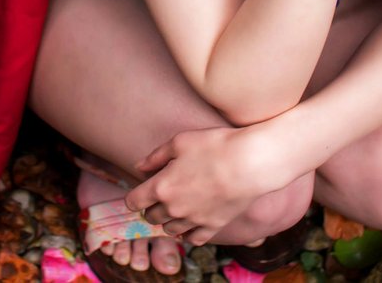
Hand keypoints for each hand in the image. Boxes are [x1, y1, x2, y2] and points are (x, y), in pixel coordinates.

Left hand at [124, 126, 278, 244]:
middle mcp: (174, 208)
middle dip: (151, 207)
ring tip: (176, 208)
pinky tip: (191, 222)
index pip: (134, 201)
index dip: (133, 197)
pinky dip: (188, 233)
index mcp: (162, 187)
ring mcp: (193, 220)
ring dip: (168, 220)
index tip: (139, 192)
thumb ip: (156, 156)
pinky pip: (193, 239)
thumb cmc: (213, 146)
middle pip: (151, 217)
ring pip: (170, 230)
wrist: (249, 163)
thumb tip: (139, 167)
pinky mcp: (213, 226)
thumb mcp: (179, 141)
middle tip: (159, 196)